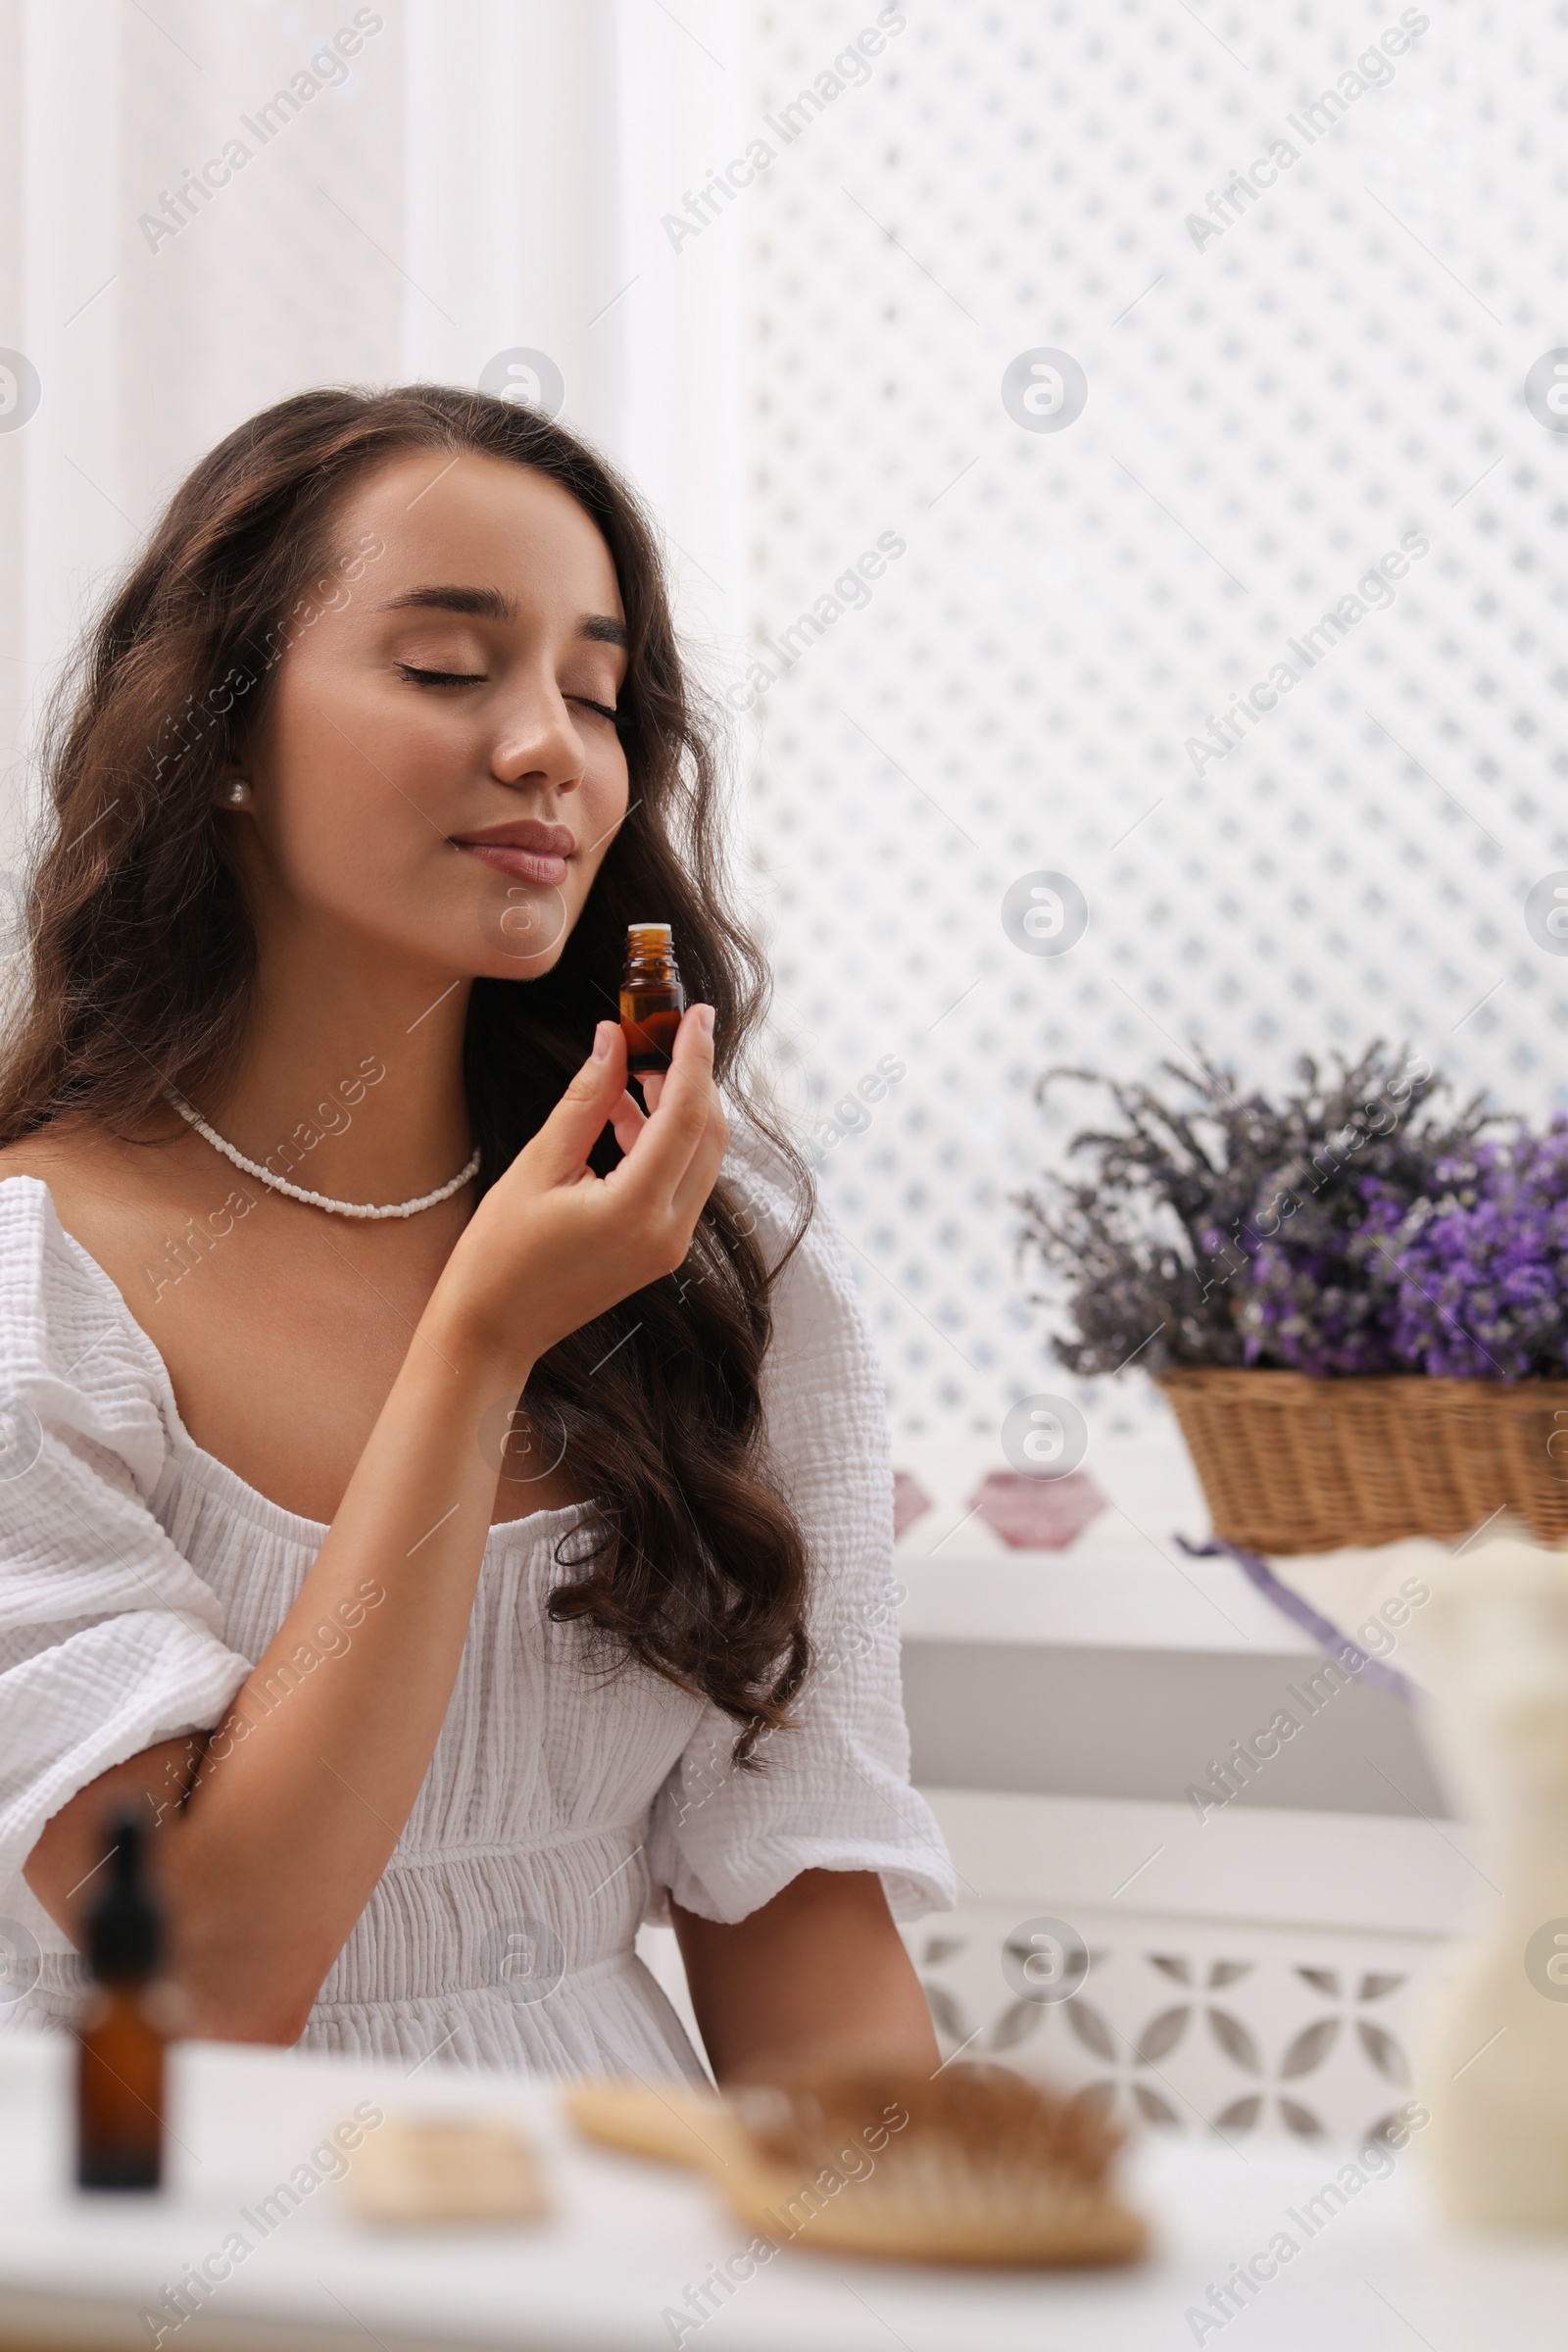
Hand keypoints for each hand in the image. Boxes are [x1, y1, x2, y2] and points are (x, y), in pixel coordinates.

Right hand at [430, 1004, 726, 1378]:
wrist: (491, 1331)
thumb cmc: (499, 1254)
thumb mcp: (538, 1165)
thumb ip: (585, 1099)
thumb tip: (611, 1040)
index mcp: (637, 1209)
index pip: (686, 1115)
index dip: (695, 1056)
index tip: (698, 1012)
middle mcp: (668, 1231)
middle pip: (707, 1134)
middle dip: (692, 1078)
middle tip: (662, 1034)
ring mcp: (669, 1246)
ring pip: (699, 1157)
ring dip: (676, 1108)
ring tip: (631, 1071)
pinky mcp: (660, 1250)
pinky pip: (679, 1181)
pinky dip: (662, 1142)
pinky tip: (621, 1115)